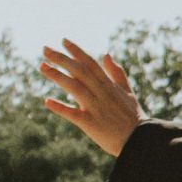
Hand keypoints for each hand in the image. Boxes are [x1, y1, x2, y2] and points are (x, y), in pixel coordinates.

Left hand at [41, 41, 142, 157]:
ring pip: (74, 87)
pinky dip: (60, 107)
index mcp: (109, 85)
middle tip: (45, 49)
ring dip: (57, 76)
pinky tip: (47, 101)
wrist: (139, 141)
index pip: (90, 63)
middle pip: (79, 71)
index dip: (76, 51)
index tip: (63, 41)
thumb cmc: (133, 118)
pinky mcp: (90, 123)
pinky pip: (73, 114)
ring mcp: (96, 108)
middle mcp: (101, 93)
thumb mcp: (128, 92)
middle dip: (62, 59)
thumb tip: (106, 54)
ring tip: (42, 66)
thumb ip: (117, 73)